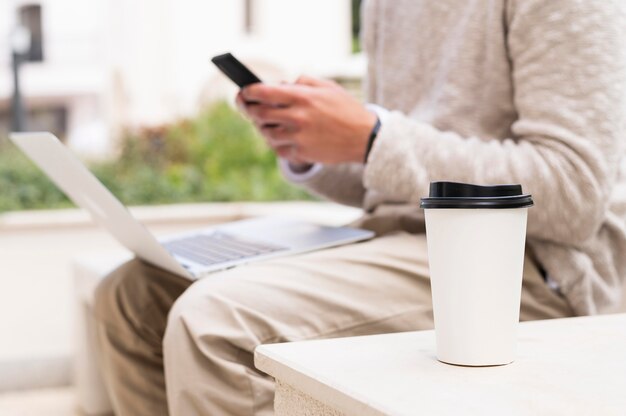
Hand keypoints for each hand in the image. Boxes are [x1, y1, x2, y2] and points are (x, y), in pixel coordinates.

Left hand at [236, 76, 376, 164]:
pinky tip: (278, 136)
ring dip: (262, 127)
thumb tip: (281, 85)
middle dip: (248, 109)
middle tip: (246, 107)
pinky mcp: (302, 153)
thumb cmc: (345, 109)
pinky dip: (275, 142)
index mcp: (302, 97)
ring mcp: (298, 137)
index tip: (243, 92)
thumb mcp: (327, 87)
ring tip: (263, 122)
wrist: (364, 137)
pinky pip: (278, 149)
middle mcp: (297, 117)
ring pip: (266, 133)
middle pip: (259, 114)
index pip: (263, 93)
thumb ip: (303, 81)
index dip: (248, 92)